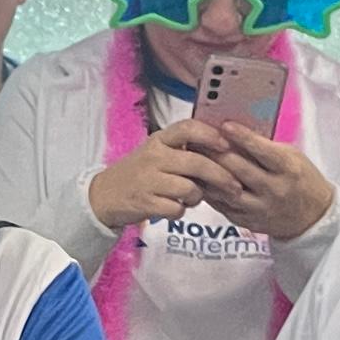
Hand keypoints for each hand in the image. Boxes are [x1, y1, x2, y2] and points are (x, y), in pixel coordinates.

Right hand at [86, 131, 229, 234]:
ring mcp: (149, 180)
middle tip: (235, 187)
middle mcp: (154, 157)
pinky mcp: (145, 203)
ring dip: (198, 197)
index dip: (211, 136)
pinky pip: (177, 208)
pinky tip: (175, 208)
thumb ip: (185, 150)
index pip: (189, 128)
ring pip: (190, 188)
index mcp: (159, 140)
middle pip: (197, 163)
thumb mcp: (157, 152)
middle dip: (222, 176)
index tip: (227, 145)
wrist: (104, 196)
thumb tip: (225, 150)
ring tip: (193, 198)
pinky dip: (181, 211)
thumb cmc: (140, 173)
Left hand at [201, 124, 334, 243]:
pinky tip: (198, 179)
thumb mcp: (292, 157)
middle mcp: (273, 190)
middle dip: (216, 152)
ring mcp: (259, 208)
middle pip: (238, 170)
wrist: (312, 217)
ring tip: (193, 157)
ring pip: (225, 189)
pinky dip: (208, 191)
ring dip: (207, 173)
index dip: (242, 137)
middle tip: (198, 138)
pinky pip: (222, 205)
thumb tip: (237, 132)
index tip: (225, 125)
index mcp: (287, 169)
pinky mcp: (247, 221)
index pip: (262, 151)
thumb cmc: (301, 179)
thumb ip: (266, 148)